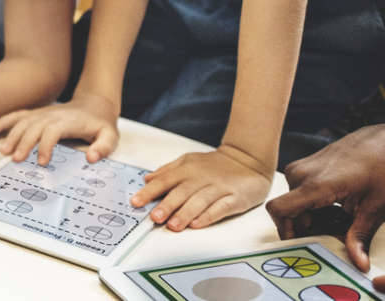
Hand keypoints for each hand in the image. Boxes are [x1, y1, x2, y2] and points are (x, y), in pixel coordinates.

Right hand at [0, 93, 119, 164]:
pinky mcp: (35, 114)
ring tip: (3, 152)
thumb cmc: (101, 123)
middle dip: (24, 143)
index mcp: (68, 121)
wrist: (95, 104)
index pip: (53, 131)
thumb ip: (103, 147)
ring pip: (22, 122)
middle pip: (33, 127)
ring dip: (11, 135)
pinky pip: (16, 116)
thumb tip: (91, 158)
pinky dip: (1, 122)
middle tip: (16, 160)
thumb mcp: (110, 135)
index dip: (46, 145)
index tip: (42, 162)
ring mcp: (42, 113)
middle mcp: (51, 115)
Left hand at [133, 145, 273, 230]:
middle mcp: (201, 178)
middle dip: (167, 205)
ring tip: (173, 225)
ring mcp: (218, 188)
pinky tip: (198, 224)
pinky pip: (220, 207)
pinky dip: (208, 216)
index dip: (150, 192)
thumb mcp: (189, 161)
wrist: (248, 159)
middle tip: (154, 217)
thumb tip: (147, 179)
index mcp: (187, 169)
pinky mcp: (234, 198)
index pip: (165, 180)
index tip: (136, 202)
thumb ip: (167, 171)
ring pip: (200, 201)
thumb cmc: (215, 165)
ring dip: (185, 213)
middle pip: (182, 192)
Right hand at [265, 123, 384, 271]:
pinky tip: (330, 208)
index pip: (279, 210)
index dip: (285, 232)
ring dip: (307, 219)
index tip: (303, 245)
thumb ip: (361, 236)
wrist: (381, 141)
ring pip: (291, 205)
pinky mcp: (301, 167)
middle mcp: (301, 174)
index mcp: (317, 184)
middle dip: (303, 230)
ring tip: (334, 220)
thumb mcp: (375, 207)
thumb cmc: (381, 168)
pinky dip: (308, 207)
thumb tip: (359, 263)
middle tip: (329, 237)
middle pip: (286, 214)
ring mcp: (299, 169)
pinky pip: (295, 194)